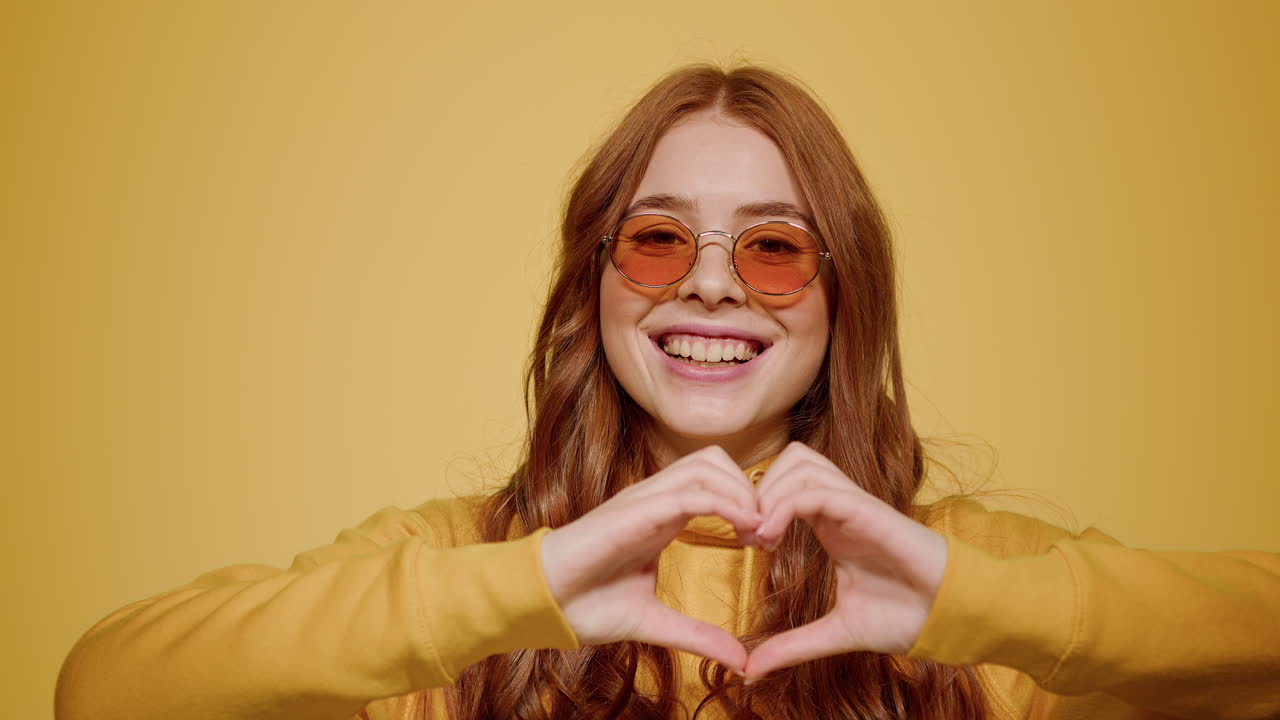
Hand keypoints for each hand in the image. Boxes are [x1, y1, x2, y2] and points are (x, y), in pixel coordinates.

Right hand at [539, 446, 761, 673]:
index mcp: (660, 517)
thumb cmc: (584, 606)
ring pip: (705, 466)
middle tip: (770, 532)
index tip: (769, 540)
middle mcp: (653, 500)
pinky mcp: (632, 511)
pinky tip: (744, 527)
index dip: (747, 502)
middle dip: (751, 489)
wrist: (540, 605)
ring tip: (761, 530)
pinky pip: (688, 493)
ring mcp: (642, 501)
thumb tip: (739, 660)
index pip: (713, 482)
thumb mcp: (654, 623)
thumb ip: (697, 635)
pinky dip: (724, 503)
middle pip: (715, 461)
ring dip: (742, 492)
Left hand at [743, 442, 948, 681]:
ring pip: (801, 463)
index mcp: (831, 524)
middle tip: (747, 535)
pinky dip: (786, 505)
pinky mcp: (869, 511)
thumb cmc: (904, 618)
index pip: (786, 483)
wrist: (949, 619)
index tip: (744, 542)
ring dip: (770, 493)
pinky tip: (773, 537)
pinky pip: (819, 490)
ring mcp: (855, 505)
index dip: (757, 503)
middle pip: (790, 460)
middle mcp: (841, 506)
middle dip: (757, 489)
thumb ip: (792, 646)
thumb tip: (750, 671)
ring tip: (761, 537)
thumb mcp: (835, 632)